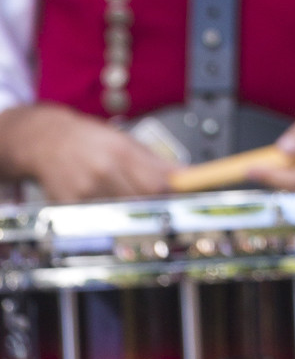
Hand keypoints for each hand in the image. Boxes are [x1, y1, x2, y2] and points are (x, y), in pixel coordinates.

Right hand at [0, 103, 173, 202]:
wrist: (46, 141)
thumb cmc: (88, 138)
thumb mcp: (124, 140)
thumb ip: (154, 160)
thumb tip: (184, 175)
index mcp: (121, 151)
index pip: (157, 182)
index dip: (173, 194)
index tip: (184, 198)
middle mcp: (103, 171)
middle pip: (142, 201)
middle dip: (155, 204)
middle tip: (159, 203)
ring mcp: (86, 191)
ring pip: (122, 213)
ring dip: (132, 212)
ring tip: (128, 200)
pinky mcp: (71, 207)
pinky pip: (100, 219)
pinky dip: (109, 216)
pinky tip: (106, 204)